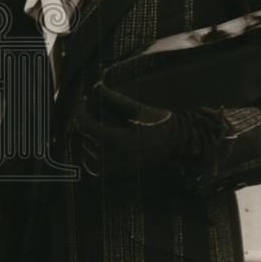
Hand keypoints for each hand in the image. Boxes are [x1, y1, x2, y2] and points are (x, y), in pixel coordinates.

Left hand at [73, 83, 199, 177]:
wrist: (180, 146)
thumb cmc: (162, 125)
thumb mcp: (139, 110)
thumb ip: (115, 99)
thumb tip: (96, 87)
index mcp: (119, 141)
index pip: (86, 126)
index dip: (80, 111)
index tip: (83, 101)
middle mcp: (115, 158)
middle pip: (86, 137)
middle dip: (88, 121)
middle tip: (96, 109)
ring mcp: (117, 169)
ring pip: (89, 152)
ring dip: (90, 137)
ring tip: (102, 125)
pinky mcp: (120, 174)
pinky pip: (95, 168)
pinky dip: (93, 156)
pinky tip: (100, 144)